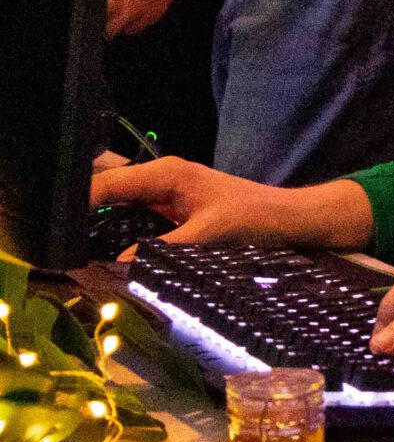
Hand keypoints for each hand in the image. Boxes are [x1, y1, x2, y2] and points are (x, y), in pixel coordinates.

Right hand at [87, 157, 372, 251]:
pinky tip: (106, 254)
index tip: (58, 232)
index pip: (106, 185)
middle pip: (106, 193)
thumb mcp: (208, 234)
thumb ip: (163, 250)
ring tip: (79, 253)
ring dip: (100, 225)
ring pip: (118, 206)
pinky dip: (119, 233)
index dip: (78, 205)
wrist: (287, 218)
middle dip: (84, 215)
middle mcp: (159, 178)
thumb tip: (118, 267)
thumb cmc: (254, 217)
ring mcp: (164, 194)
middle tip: (66, 247)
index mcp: (164, 174)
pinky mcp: (171, 211)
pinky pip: (134, 218)